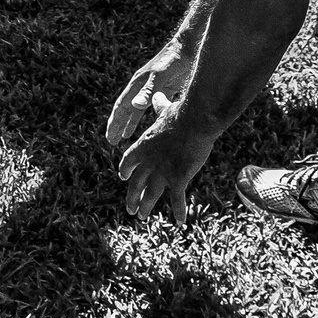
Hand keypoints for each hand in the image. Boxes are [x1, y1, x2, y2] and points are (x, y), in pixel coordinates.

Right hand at [106, 42, 195, 152]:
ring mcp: (153, 87)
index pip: (122, 107)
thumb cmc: (173, 61)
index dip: (115, 123)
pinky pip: (152, 106)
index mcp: (137, 84)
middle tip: (112, 141)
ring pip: (138, 109)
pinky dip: (148, 116)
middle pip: (126, 109)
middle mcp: (142, 86)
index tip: (111, 139)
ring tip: (125, 136)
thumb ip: (148, 91)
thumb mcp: (160, 77)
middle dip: (119, 125)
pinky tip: (150, 125)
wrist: (188, 47)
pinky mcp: (165, 88)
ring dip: (131, 122)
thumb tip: (134, 106)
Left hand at [116, 92, 218, 225]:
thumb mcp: (165, 109)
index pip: (128, 162)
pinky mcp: (178, 178)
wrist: (194, 121)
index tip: (123, 178)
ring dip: (145, 207)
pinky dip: (179, 211)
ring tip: (141, 217)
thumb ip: (159, 106)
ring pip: (150, 195)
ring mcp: (162, 172)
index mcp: (143, 145)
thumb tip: (156, 95)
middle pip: (136, 184)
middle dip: (132, 197)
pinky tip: (180, 222)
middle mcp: (149, 162)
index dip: (125, 170)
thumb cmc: (181, 113)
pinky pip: (177, 200)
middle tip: (130, 209)